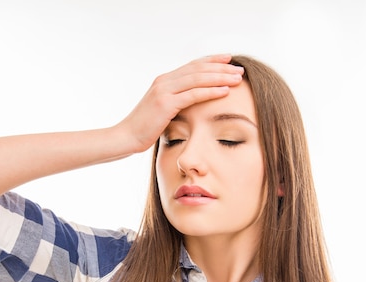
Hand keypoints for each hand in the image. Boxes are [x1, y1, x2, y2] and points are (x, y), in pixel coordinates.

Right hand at [119, 54, 244, 151]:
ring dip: (221, 77)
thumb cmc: (144, 129)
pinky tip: (225, 91)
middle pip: (198, 68)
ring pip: (198, 78)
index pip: (193, 65)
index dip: (212, 61)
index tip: (230, 60)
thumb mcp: (162, 111)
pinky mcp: (166, 103)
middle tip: (240, 69)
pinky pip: (193, 94)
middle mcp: (164, 81)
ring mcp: (164, 90)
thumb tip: (192, 104)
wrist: (126, 137)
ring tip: (238, 78)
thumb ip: (176, 102)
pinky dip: (211, 91)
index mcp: (164, 80)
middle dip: (221, 67)